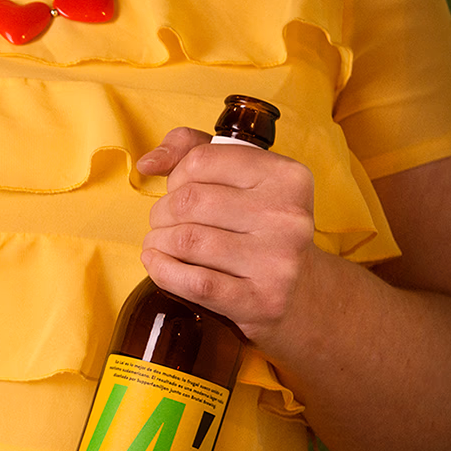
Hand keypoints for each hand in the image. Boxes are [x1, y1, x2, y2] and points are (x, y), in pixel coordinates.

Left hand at [137, 127, 316, 345]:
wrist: (302, 293)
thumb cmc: (260, 228)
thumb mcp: (243, 178)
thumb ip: (194, 150)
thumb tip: (149, 162)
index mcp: (286, 176)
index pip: (202, 160)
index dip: (176, 176)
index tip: (178, 190)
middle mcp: (287, 216)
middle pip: (188, 201)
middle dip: (161, 212)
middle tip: (162, 223)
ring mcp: (277, 261)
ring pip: (186, 241)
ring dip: (157, 242)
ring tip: (158, 244)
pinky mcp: (261, 300)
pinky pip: (194, 282)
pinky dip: (163, 271)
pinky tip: (157, 264)